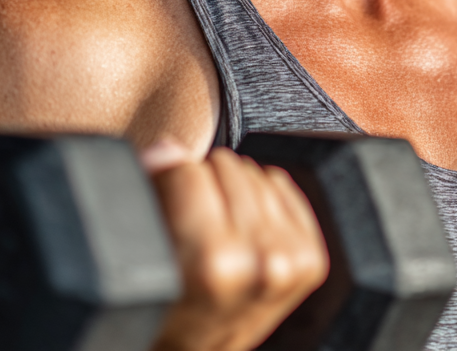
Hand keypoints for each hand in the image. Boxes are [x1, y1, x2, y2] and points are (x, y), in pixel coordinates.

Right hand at [141, 140, 328, 350]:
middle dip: (204, 186)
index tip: (165, 200)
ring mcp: (289, 260)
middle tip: (193, 222)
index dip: (169, 180)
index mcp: (211, 261)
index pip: (188, 170)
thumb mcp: (147, 255)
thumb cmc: (166, 307)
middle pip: (225, 166)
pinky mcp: (310, 258)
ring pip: (254, 172)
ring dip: (232, 191)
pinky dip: (261, 197)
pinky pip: (281, 185)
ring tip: (216, 228)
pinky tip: (244, 227)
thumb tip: (167, 149)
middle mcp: (259, 260)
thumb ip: (152, 191)